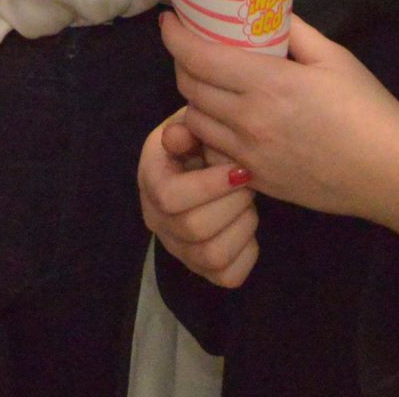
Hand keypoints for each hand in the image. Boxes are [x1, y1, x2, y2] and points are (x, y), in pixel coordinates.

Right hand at [139, 110, 258, 287]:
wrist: (203, 163)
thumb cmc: (200, 142)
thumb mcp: (193, 123)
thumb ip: (189, 126)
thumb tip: (178, 137)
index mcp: (151, 180)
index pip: (169, 197)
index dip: (209, 186)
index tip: (239, 169)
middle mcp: (157, 220)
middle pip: (194, 228)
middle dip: (232, 204)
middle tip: (247, 183)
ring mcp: (179, 248)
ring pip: (212, 256)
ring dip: (242, 227)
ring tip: (247, 204)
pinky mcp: (202, 268)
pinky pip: (228, 276)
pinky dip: (247, 253)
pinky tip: (246, 228)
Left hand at [164, 11, 398, 240]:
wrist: (392, 176)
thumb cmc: (369, 111)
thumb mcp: (335, 58)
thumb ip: (295, 32)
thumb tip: (269, 13)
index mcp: (268, 83)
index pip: (199, 57)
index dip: (175, 36)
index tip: (169, 21)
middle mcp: (249, 120)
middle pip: (189, 88)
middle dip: (182, 63)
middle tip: (193, 49)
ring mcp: (249, 155)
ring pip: (194, 122)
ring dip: (194, 99)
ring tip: (209, 85)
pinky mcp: (256, 181)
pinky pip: (215, 152)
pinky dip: (211, 133)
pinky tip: (229, 122)